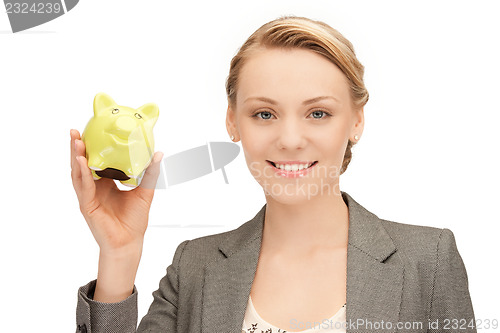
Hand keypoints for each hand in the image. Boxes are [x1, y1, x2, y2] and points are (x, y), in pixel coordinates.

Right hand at [70, 129, 162, 254]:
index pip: (97, 162)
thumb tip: (158, 154)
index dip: (93, 148)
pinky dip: (82, 173)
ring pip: (78, 173)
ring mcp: (88, 197)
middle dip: (78, 148)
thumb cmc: (134, 221)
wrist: (129, 243)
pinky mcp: (87, 205)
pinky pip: (83, 187)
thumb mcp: (145, 192)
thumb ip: (150, 173)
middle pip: (83, 165)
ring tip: (75, 141)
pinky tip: (81, 161)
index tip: (92, 131)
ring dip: (75, 157)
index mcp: (106, 184)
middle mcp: (95, 189)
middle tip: (76, 131)